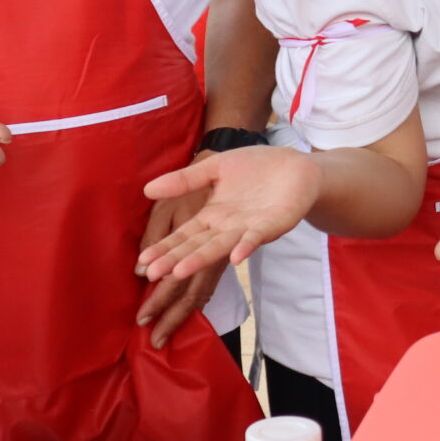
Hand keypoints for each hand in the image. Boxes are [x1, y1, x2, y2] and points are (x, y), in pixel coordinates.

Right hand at [138, 147, 319, 288]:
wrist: (296, 165)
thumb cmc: (256, 168)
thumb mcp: (215, 168)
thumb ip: (185, 179)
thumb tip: (147, 189)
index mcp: (213, 215)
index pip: (184, 235)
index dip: (165, 247)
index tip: (143, 262)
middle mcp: (228, 227)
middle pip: (198, 245)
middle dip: (176, 260)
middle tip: (153, 275)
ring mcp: (250, 228)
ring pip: (222, 246)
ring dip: (202, 258)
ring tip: (181, 271)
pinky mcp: (274, 224)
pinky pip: (258, 236)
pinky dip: (246, 246)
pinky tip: (235, 256)